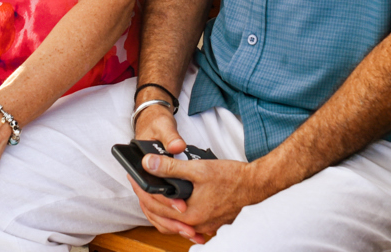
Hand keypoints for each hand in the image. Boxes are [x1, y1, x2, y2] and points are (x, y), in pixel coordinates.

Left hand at [130, 153, 269, 243]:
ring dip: (159, 208)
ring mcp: (203, 226)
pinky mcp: (210, 223)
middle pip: (160, 216)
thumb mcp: (199, 168)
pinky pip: (185, 222)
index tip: (132, 177)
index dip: (140, 189)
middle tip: (136, 184)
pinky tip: (172, 204)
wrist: (258, 186)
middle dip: (146, 199)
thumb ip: (171, 167)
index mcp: (189, 214)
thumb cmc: (232, 177)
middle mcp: (195, 224)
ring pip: (172, 221)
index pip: (155, 205)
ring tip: (149, 193)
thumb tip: (148, 164)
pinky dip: (174, 213)